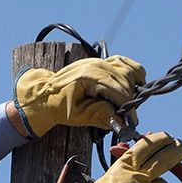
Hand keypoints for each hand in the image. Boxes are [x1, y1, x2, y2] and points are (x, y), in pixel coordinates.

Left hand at [13, 56, 145, 137]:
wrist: (47, 94)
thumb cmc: (60, 106)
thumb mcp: (77, 116)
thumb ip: (100, 116)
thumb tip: (122, 121)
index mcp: (88, 76)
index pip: (117, 90)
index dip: (127, 107)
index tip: (132, 121)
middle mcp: (95, 64)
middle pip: (125, 81)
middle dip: (130, 100)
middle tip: (129, 117)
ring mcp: (99, 60)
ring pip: (127, 70)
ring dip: (132, 88)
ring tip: (127, 105)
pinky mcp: (101, 61)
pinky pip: (124, 62)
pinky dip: (132, 72)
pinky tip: (134, 85)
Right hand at [58, 132, 181, 182]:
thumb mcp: (108, 180)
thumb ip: (125, 166)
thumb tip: (137, 149)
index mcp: (123, 170)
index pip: (147, 146)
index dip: (161, 139)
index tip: (169, 137)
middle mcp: (139, 182)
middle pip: (165, 160)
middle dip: (176, 152)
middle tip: (181, 148)